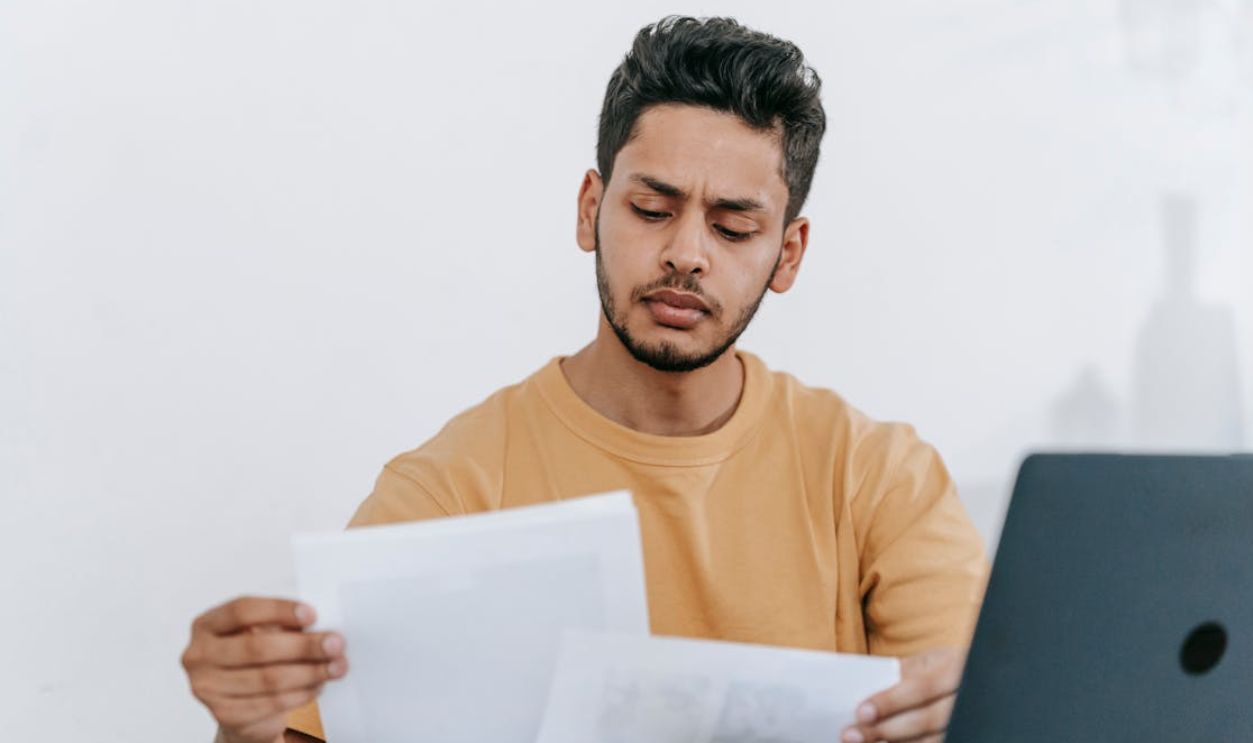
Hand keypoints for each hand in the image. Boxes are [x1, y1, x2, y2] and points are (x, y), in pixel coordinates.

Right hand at [181, 596, 347, 742]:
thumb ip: (282, 626)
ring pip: (268, 679)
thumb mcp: (261, 633)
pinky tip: (318, 685)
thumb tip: (322, 628)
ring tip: (336, 666)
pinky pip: (271, 703)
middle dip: (303, 645)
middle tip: (336, 643)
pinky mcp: (224, 715)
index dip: (279, 610)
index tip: (312, 614)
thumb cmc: (254, 658)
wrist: (240, 704)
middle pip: (257, 647)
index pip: (242, 610)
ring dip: (310, 672)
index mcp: (206, 625)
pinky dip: (301, 693)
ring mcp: (207, 688)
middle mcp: (199, 656)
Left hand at [841, 646, 965, 742]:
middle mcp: (968, 698)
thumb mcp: (929, 661)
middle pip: (926, 720)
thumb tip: (863, 688)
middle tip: (852, 735)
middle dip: (887, 729)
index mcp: (957, 667)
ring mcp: (970, 722)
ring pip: (932, 740)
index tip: (861, 712)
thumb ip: (903, 673)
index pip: (921, 687)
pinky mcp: (965, 736)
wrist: (980, 679)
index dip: (890, 701)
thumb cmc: (946, 669)